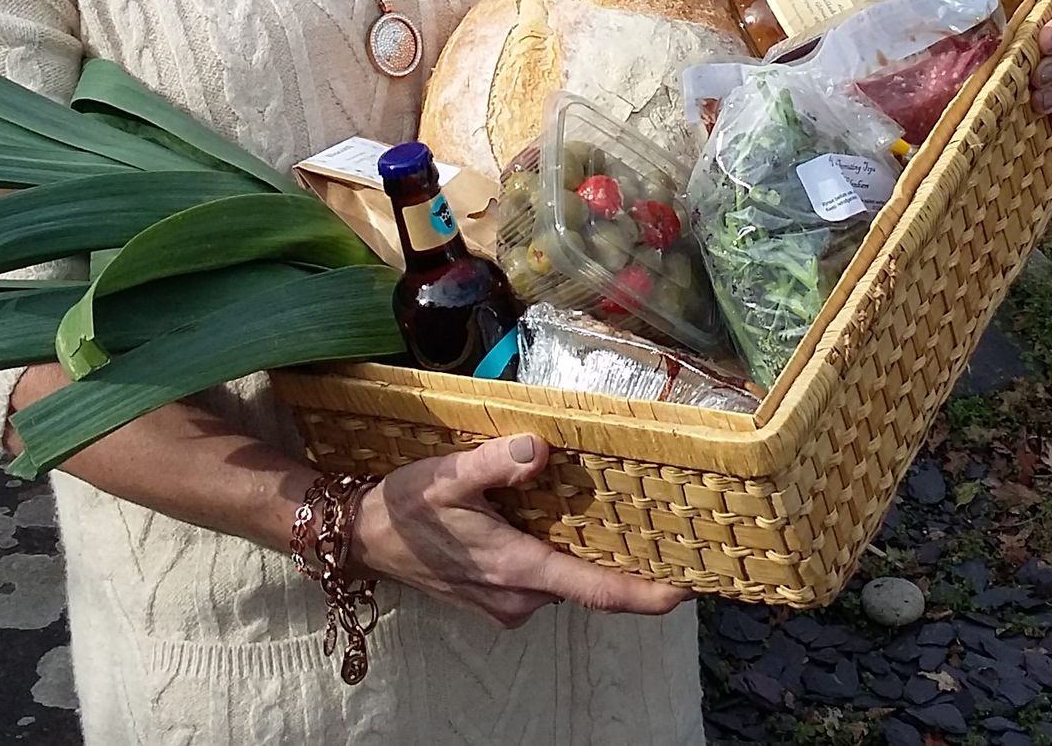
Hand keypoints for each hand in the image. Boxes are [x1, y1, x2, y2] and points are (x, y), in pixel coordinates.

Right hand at [351, 433, 687, 627]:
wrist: (361, 538)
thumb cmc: (405, 508)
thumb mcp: (447, 476)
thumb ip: (494, 462)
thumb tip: (538, 448)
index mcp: (517, 568)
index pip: (597, 591)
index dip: (647, 593)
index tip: (689, 586)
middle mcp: (520, 597)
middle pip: (589, 582)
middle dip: (625, 560)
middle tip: (664, 525)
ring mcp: (508, 603)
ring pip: (566, 578)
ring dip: (589, 553)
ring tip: (618, 512)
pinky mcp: (497, 597)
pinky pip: (545, 579)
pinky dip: (560, 555)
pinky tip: (561, 520)